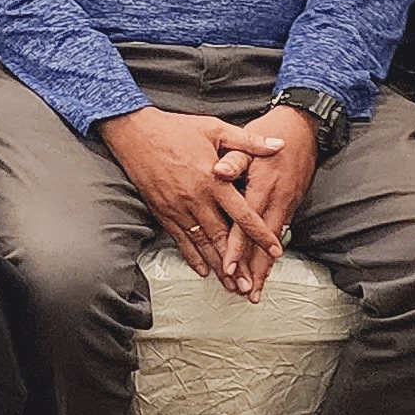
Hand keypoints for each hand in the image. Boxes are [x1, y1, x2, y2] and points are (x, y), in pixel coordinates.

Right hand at [99, 106, 283, 286]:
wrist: (135, 132)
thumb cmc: (176, 128)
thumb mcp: (216, 129)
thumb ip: (250, 142)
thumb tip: (279, 145)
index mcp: (214, 180)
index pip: (243, 214)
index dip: (260, 234)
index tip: (275, 251)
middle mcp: (197, 199)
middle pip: (222, 238)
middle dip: (238, 264)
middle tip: (250, 284)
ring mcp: (178, 208)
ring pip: (202, 243)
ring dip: (217, 266)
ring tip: (230, 286)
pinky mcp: (162, 211)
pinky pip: (180, 239)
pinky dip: (192, 256)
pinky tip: (202, 269)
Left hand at [216, 105, 322, 299]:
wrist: (303, 126)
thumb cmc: (270, 131)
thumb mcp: (248, 139)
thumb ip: (233, 159)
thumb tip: (217, 171)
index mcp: (263, 185)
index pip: (246, 223)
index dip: (237, 247)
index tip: (229, 267)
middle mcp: (278, 199)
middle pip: (264, 242)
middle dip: (255, 269)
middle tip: (247, 292)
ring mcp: (287, 203)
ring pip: (274, 240)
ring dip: (265, 265)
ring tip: (257, 288)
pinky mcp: (292, 202)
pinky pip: (280, 232)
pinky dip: (272, 251)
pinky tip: (267, 265)